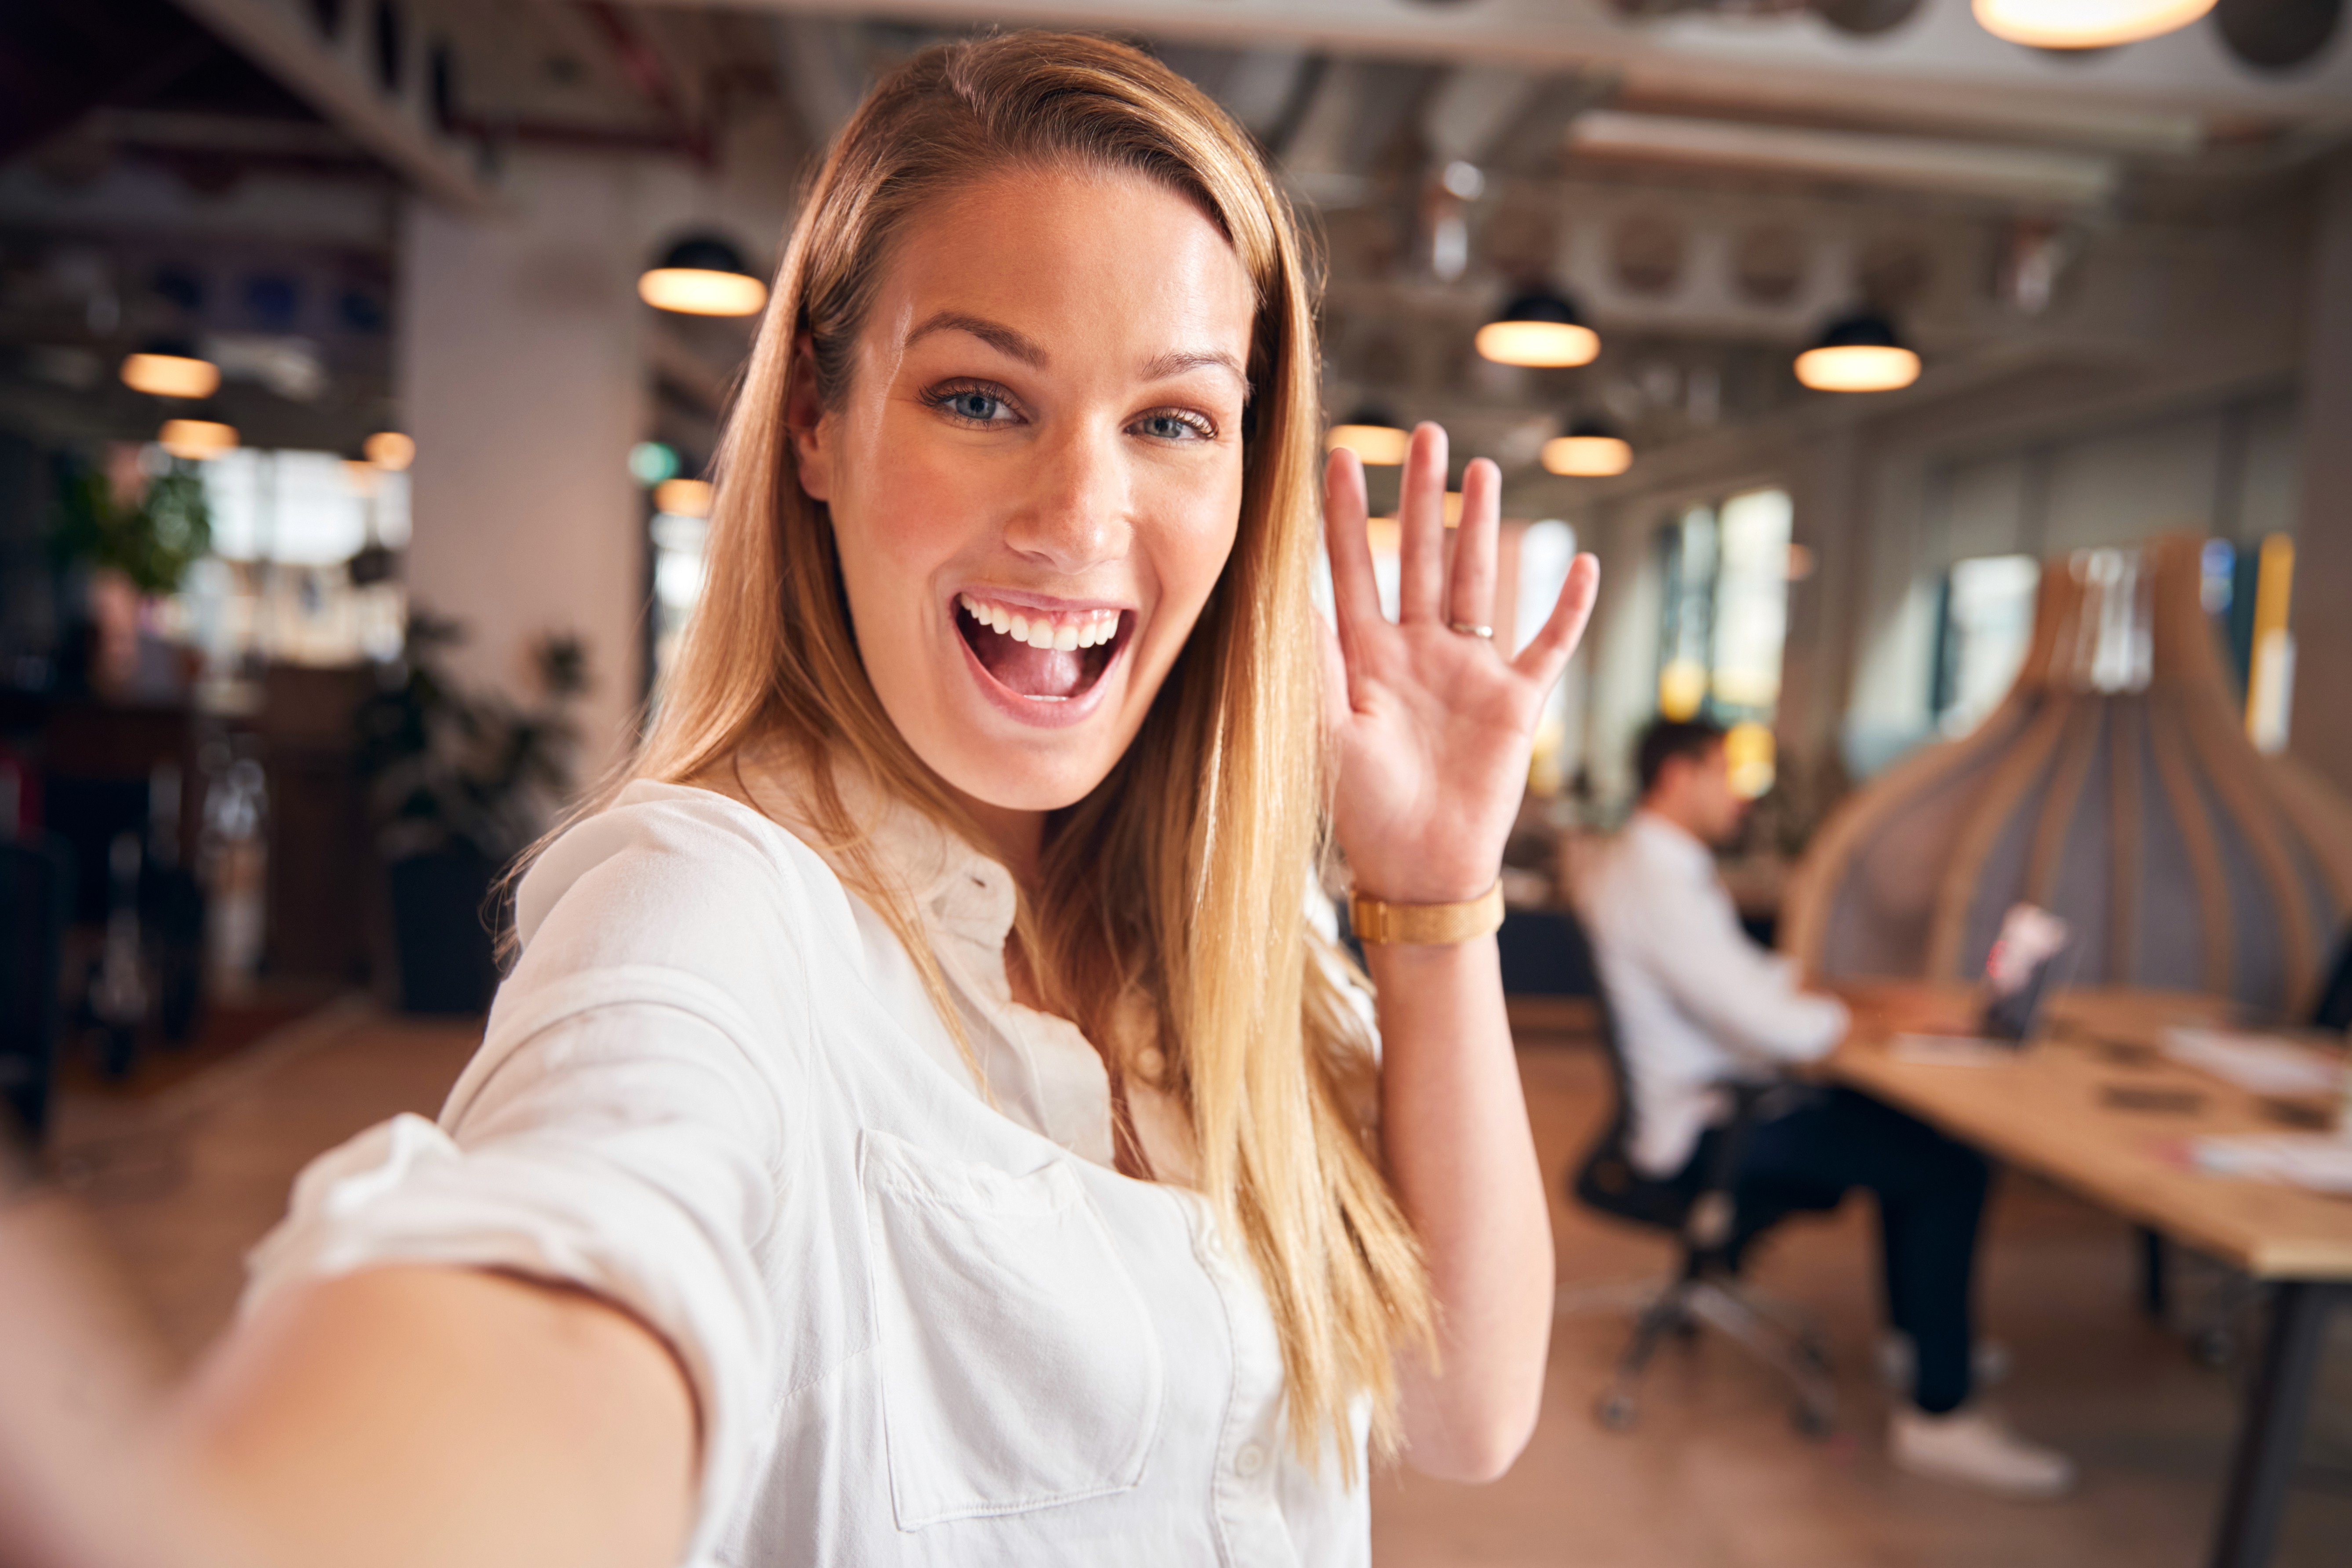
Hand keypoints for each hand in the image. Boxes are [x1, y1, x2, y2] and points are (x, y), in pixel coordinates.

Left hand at [1322, 423, 1599, 905]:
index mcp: (1365, 659)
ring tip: (1483, 469)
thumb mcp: (1323, 734)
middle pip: (1419, 557)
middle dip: (1420, 497)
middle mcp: (1418, 653)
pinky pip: (1549, 644)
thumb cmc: (1363, 811)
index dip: (1344, 514)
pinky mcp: (1517, 702)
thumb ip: (1309, 668)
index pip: (1351, 569)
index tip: (1337, 455)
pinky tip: (1583, 562)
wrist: (1418, 869)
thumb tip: (1278, 599)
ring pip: (1478, 581)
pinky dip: (1568, 606)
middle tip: (1424, 434)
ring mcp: (1470, 672)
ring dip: (1484, 526)